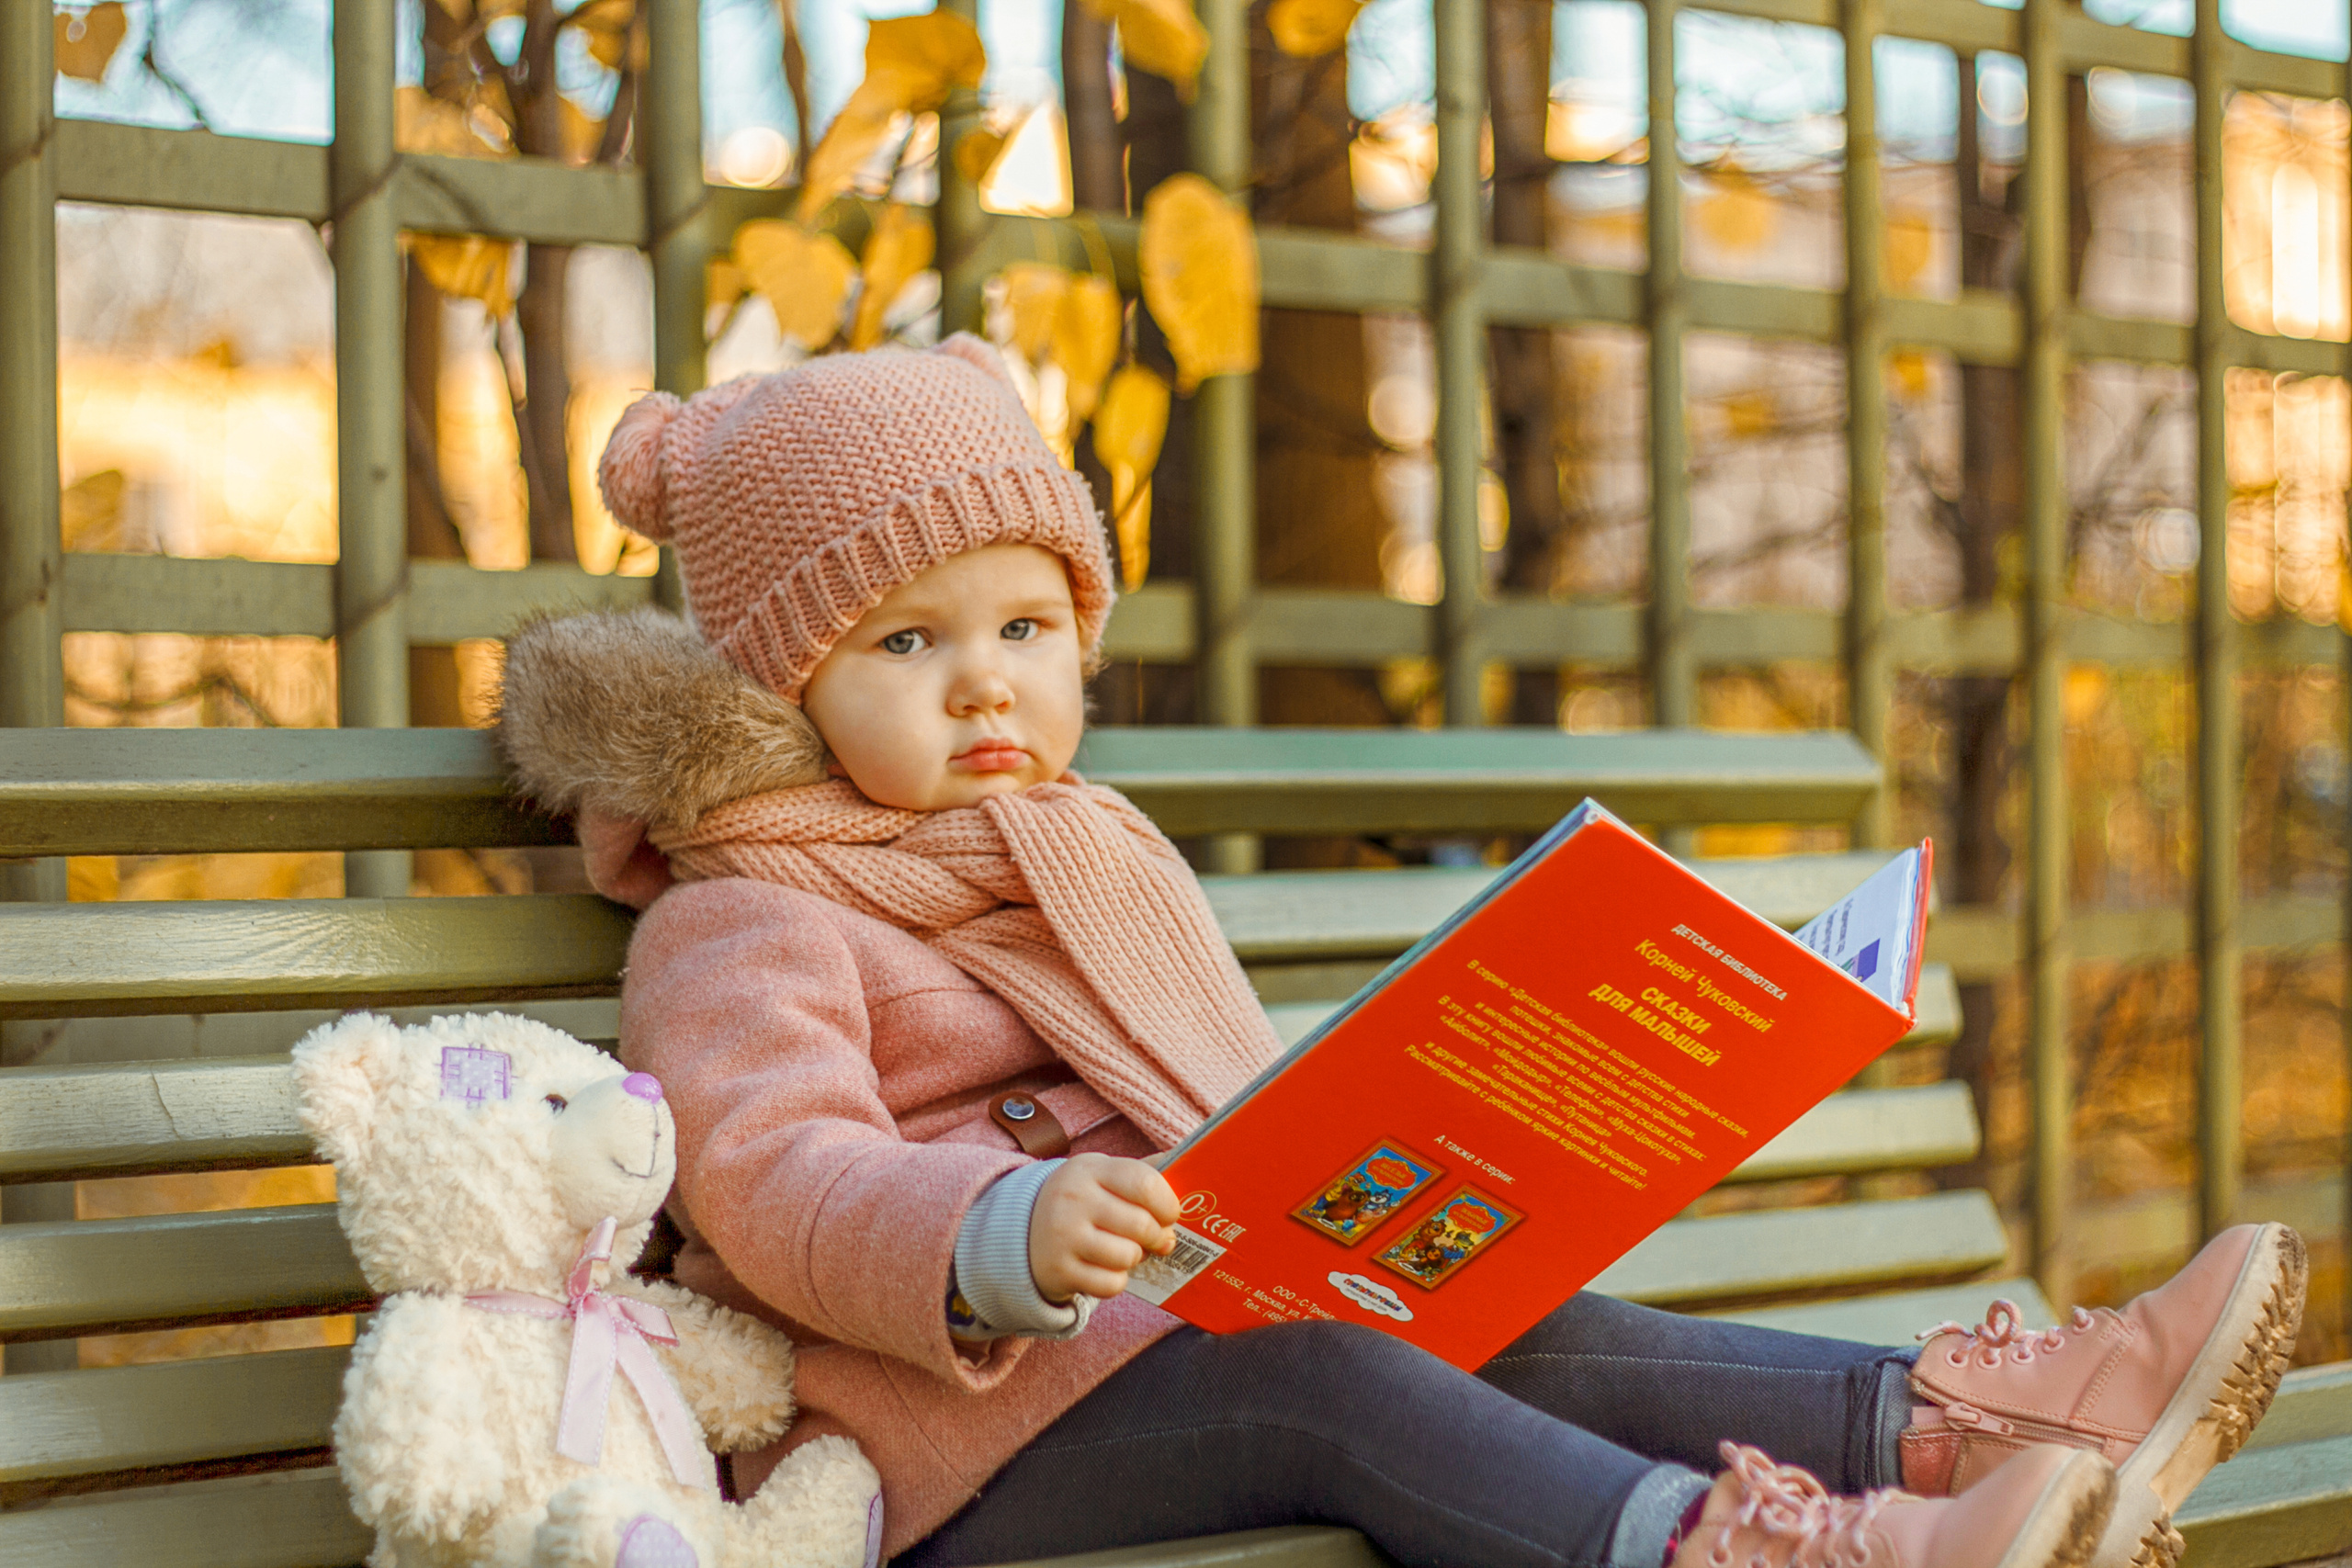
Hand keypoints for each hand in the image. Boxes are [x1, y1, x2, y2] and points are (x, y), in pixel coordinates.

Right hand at [1028, 1153, 1180, 1303]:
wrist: (1021, 1230)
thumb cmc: (1081, 1201)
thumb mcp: (1102, 1175)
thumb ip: (1143, 1171)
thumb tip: (1192, 1162)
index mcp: (1090, 1169)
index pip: (1144, 1182)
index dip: (1168, 1204)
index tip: (1170, 1215)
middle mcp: (1073, 1199)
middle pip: (1141, 1224)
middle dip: (1158, 1237)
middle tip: (1156, 1240)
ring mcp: (1062, 1236)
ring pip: (1128, 1256)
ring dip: (1135, 1259)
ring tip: (1125, 1250)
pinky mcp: (1059, 1270)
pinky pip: (1111, 1284)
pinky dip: (1116, 1281)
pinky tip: (1105, 1268)